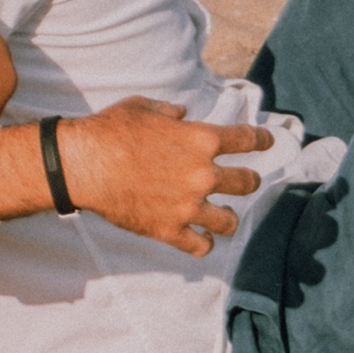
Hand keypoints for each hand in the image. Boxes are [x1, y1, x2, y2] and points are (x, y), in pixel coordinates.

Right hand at [61, 96, 273, 256]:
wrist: (83, 164)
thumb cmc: (110, 130)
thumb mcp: (143, 107)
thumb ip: (170, 112)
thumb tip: (182, 115)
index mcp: (201, 140)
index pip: (248, 139)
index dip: (263, 139)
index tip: (270, 140)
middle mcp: (202, 174)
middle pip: (248, 182)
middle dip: (249, 180)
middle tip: (246, 181)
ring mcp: (188, 205)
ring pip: (230, 220)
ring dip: (229, 217)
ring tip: (225, 216)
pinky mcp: (169, 229)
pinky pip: (200, 245)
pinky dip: (203, 242)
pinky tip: (200, 238)